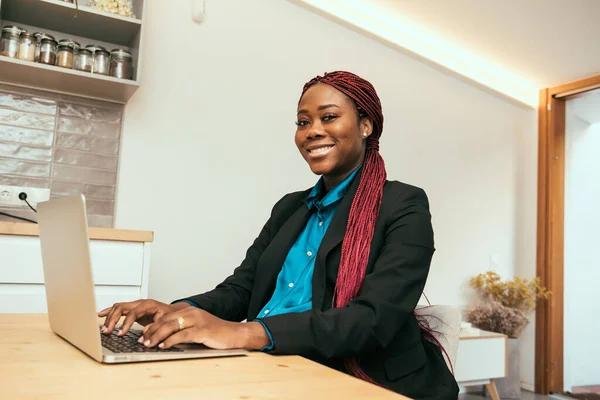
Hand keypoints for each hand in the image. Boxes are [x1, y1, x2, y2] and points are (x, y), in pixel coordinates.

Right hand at [98, 299, 190, 335]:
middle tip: (108, 331)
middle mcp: (140, 303)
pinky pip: (118, 309)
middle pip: (122, 307)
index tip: (120, 333)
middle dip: (113, 319)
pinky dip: (109, 312)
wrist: (175, 313)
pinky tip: (100, 315)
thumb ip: (155, 328)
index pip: (133, 312)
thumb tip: (144, 336)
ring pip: (118, 307)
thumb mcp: (166, 323)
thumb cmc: (171, 317)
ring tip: (104, 329)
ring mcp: (136, 305)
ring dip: (109, 317)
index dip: (126, 323)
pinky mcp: (133, 310)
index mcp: (148, 305)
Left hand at [139, 307, 269, 349]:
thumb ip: (182, 329)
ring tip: (149, 344)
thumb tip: (164, 337)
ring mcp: (198, 320)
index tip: (143, 334)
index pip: (165, 316)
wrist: (234, 334)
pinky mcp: (203, 330)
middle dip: (151, 331)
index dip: (152, 325)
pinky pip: (183, 335)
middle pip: (166, 320)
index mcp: (189, 311)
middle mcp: (192, 313)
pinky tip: (164, 346)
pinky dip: (171, 341)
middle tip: (142, 340)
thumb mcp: (196, 328)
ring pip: (172, 326)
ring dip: (158, 336)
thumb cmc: (215, 333)